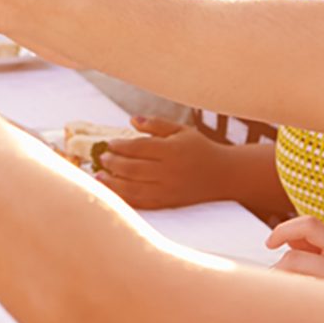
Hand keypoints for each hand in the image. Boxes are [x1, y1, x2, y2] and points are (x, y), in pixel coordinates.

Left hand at [95, 117, 230, 208]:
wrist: (224, 176)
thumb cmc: (200, 149)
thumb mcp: (182, 131)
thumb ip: (157, 124)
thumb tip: (131, 119)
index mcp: (172, 150)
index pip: (139, 147)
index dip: (120, 145)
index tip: (110, 143)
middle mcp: (169, 171)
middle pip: (132, 168)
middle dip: (112, 163)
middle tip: (103, 157)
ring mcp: (168, 190)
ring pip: (132, 188)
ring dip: (112, 182)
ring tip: (99, 176)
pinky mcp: (168, 203)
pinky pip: (141, 203)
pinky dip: (123, 199)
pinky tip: (112, 192)